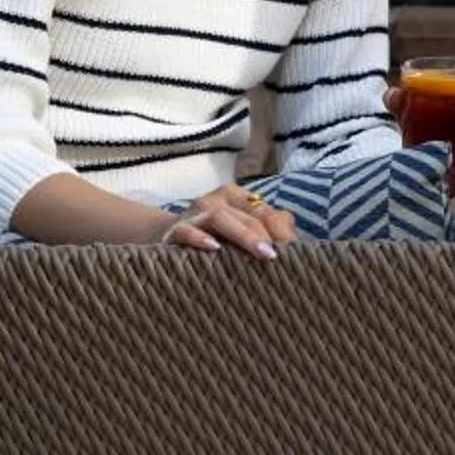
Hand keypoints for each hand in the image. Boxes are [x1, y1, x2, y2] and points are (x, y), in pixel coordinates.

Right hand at [159, 182, 296, 260]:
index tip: (295, 252)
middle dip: (268, 236)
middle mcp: (215, 200)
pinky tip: (213, 248)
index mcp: (235, 198)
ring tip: (264, 253)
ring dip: (244, 236)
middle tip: (282, 256)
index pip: (264, 211)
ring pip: (221, 218)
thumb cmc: (209, 237)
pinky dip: (199, 239)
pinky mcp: (173, 231)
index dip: (282, 231)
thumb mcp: (238, 229)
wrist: (159, 236)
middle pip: (248, 215)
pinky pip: (186, 232)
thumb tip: (290, 228)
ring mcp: (194, 214)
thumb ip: (265, 226)